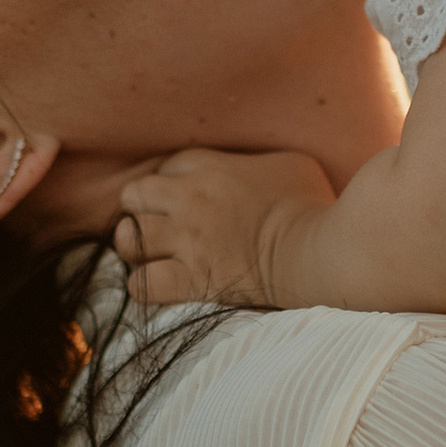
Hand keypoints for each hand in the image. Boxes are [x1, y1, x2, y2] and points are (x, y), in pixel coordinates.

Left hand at [114, 148, 334, 308]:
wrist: (316, 250)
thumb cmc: (311, 204)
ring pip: (129, 239)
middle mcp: (189, 199)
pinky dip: (144, 286)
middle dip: (140, 209)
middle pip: (133, 195)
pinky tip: (158, 284)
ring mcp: (187, 240)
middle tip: (159, 225)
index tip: (186, 197)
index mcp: (210, 167)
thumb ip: (261, 160)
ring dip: (134, 247)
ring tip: (148, 254)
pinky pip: (143, 284)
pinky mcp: (193, 278)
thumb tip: (260, 169)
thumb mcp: (290, 162)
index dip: (171, 182)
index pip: (167, 166)